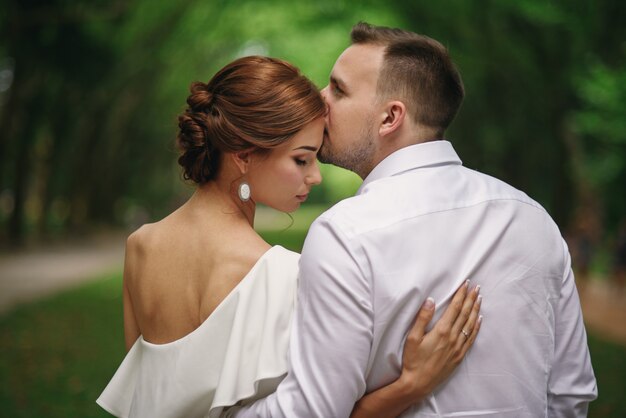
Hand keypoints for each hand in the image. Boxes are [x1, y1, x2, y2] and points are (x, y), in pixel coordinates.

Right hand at [398, 280, 481, 401]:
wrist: (418, 383)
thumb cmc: (413, 360)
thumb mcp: (412, 338)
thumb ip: (422, 318)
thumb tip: (431, 300)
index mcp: (441, 331)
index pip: (455, 308)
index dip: (461, 294)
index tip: (466, 284)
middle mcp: (453, 337)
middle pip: (465, 313)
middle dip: (470, 298)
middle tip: (476, 287)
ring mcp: (458, 347)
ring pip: (470, 324)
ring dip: (475, 310)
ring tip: (479, 298)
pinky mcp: (459, 355)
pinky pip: (471, 338)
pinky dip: (477, 327)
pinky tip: (480, 319)